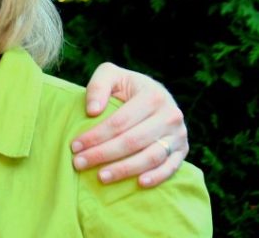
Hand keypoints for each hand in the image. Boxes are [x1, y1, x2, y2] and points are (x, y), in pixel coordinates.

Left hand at [70, 62, 187, 187]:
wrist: (154, 93)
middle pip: (133, 141)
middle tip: (80, 163)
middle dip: (103, 154)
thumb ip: (98, 86)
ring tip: (101, 176)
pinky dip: (156, 177)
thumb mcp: (111, 75)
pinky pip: (170, 167)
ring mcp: (178, 134)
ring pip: (151, 157)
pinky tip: (138, 183)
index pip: (120, 121)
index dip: (96, 135)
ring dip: (125, 170)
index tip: (75, 145)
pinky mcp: (183, 149)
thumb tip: (92, 111)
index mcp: (153, 96)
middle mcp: (170, 115)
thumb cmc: (126, 87)